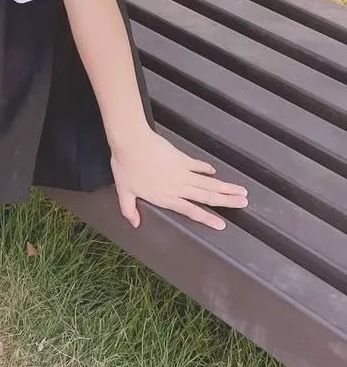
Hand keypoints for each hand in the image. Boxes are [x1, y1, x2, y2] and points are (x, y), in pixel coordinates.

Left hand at [110, 128, 247, 230]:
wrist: (132, 143)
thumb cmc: (126, 167)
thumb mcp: (124, 191)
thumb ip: (129, 209)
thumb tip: (135, 224)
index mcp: (166, 198)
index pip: (191, 211)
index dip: (207, 218)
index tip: (222, 224)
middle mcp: (178, 187)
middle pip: (207, 196)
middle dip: (226, 201)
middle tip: (243, 203)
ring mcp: (182, 172)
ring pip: (208, 182)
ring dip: (226, 187)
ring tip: (241, 191)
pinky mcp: (181, 158)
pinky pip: (198, 165)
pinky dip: (206, 168)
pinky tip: (214, 171)